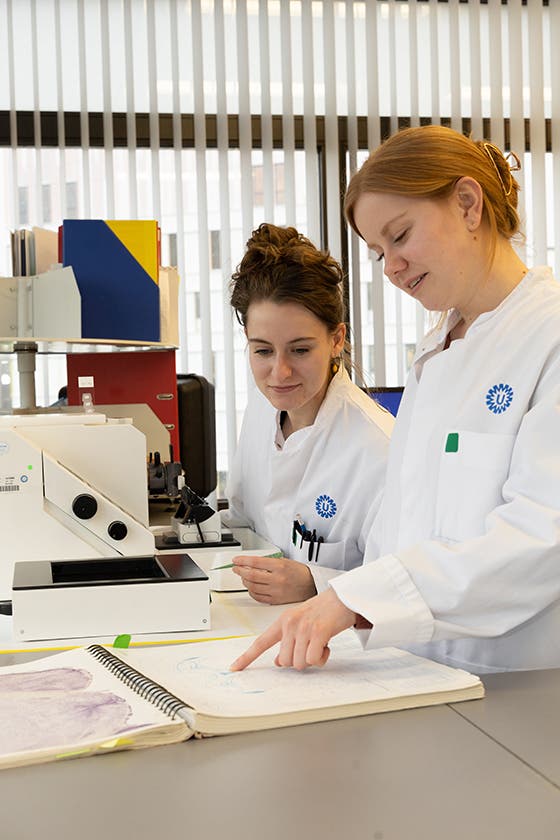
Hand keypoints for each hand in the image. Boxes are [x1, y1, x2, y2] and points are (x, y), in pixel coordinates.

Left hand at [230, 587, 357, 670]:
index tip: (234, 668)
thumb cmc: (324, 611)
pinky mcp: (318, 632)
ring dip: (312, 659)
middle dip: (298, 660)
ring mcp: (303, 627)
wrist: (343, 597)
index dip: (247, 657)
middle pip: (284, 661)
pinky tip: (326, 645)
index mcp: (283, 621)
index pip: (260, 642)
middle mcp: (290, 624)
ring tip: (320, 643)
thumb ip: (287, 640)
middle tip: (310, 647)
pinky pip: (313, 659)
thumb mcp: (300, 623)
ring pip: (299, 663)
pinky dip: (321, 658)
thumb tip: (277, 661)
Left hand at [232, 554, 316, 604]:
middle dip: (240, 571)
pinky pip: (257, 597)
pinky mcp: (276, 601)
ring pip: (252, 587)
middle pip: (251, 575)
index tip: (236, 560)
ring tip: (243, 577)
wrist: (311, 585)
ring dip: (244, 581)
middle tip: (236, 568)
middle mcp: (277, 579)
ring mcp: (276, 591)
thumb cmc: (299, 573)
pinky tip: (251, 587)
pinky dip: (251, 591)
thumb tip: (250, 563)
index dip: (242, 560)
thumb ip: (268, 562)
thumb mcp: (285, 561)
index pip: (255, 562)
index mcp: (280, 566)